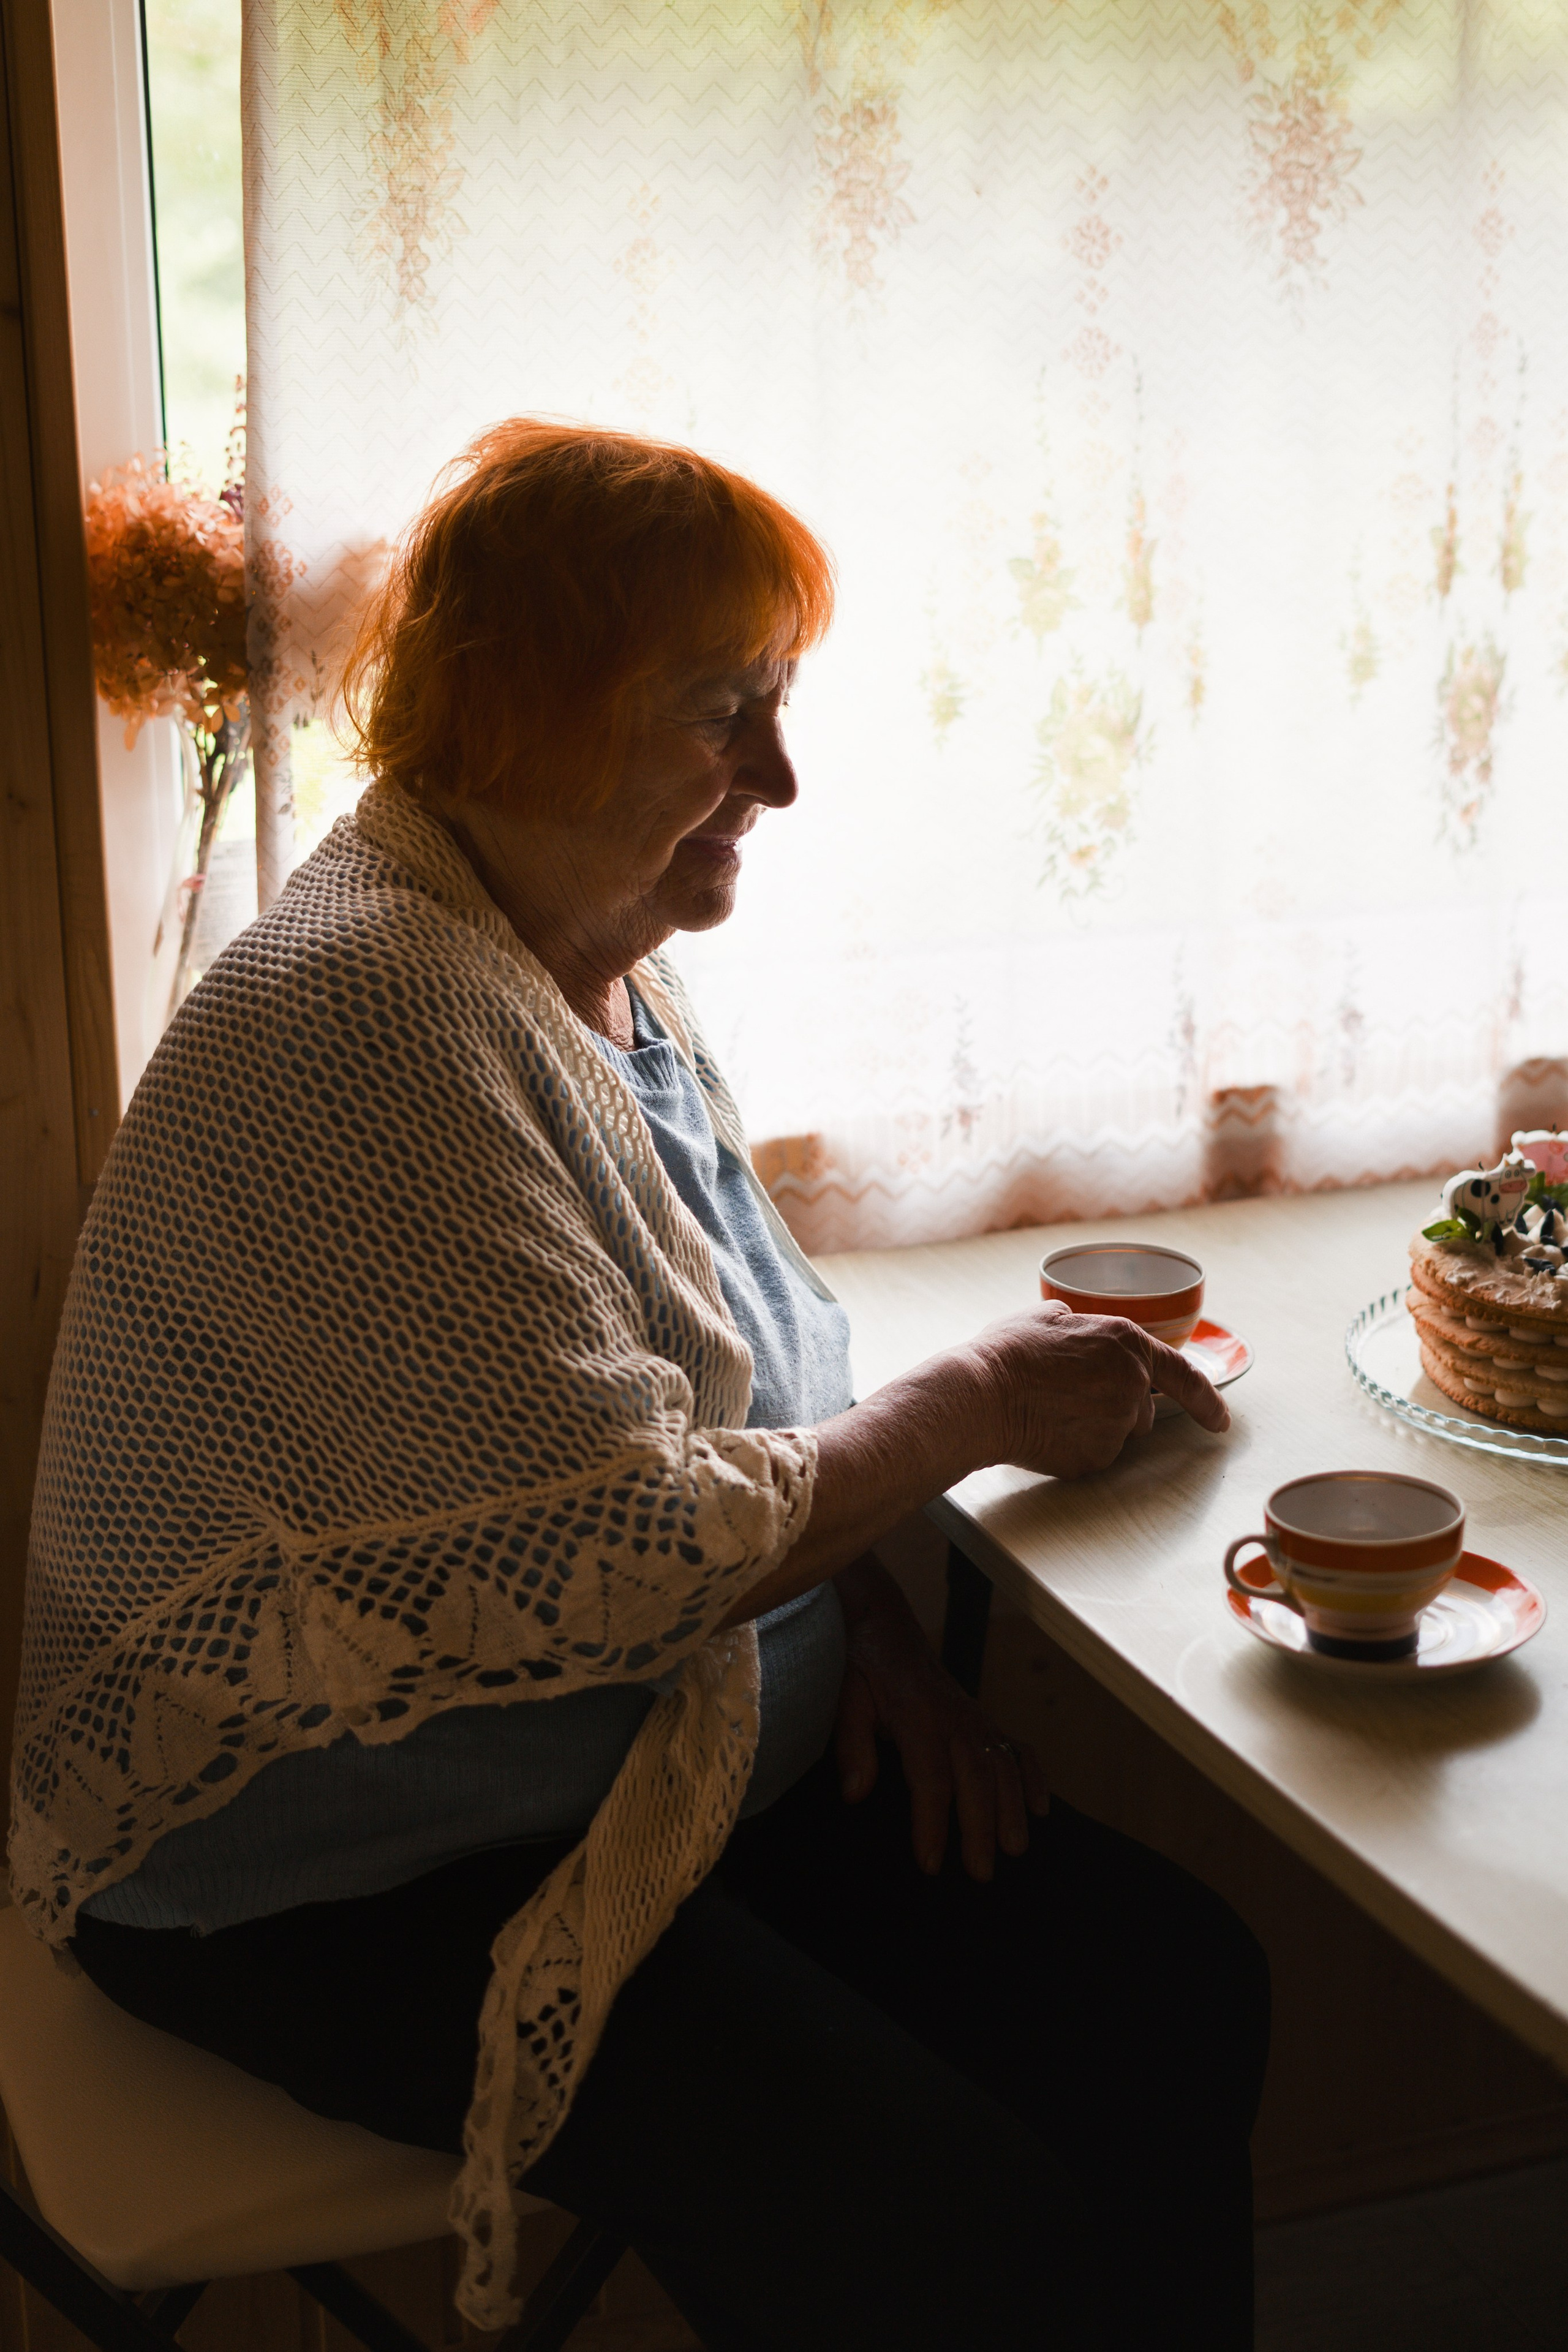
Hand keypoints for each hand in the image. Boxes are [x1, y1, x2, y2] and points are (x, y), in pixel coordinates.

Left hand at [835, 1557, 1048, 1881]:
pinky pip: (1017, 1747)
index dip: (932, 1824)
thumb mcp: (845, 1698)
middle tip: (982, 1872)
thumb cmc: (863, 1668)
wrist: (884, 1626)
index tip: (930, 1864)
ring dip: (1013, 1808)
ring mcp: (974, 1718)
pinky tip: (1042, 1807)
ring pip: (1002, 1766)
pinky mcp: (983, 1719)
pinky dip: (1033, 1775)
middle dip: (981, 1826)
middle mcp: (954, 1719)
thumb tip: (855, 1794)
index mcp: (918, 1718)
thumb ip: (851, 1744)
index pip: (930, 1780)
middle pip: (975, 1779)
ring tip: (1016, 1849)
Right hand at [966, 1301, 1228, 1479]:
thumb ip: (1083, 1327)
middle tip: (1067, 1397)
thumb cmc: (1009, 1353)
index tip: (1220, 1421)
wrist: (981, 1395)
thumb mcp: (1049, 1317)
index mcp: (1127, 1344)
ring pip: (1117, 1434)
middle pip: (1141, 1409)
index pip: (1185, 1376)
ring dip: (1095, 1427)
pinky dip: (1075, 1448)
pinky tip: (1046, 1432)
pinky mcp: (1097, 1458)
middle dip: (1115, 1407)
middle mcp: (1133, 1385)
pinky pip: (1094, 1455)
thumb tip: (1081, 1331)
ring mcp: (1118, 1425)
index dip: (1207, 1401)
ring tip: (1050, 1412)